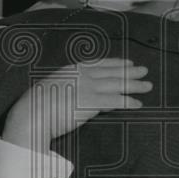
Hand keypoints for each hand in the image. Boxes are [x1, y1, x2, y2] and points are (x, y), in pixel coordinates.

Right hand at [3, 59, 151, 148]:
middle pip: (111, 72)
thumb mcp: (53, 89)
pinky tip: (137, 104)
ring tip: (147, 86)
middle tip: (144, 71)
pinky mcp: (90, 102)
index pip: (99, 64)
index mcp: (71, 69)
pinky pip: (114, 101)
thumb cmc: (37, 106)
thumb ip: (68, 87)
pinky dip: (128, 102)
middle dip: (130, 71)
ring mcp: (86, 87)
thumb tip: (78, 95)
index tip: (128, 62)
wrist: (31, 115)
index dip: (115, 63)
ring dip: (134, 85)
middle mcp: (81, 75)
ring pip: (117, 84)